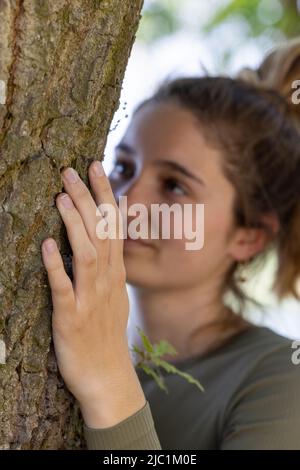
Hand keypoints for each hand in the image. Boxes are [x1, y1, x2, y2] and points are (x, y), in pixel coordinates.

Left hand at [41, 161, 145, 427]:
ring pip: (86, 254)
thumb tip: (108, 243)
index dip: (105, 196)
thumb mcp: (115, 297)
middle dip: (88, 199)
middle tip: (73, 170)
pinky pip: (64, 288)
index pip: (113, 226)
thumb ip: (111, 268)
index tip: (96, 168)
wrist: (109, 378)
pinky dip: (56, 265)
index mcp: (115, 274)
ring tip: (62, 196)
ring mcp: (90, 299)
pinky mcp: (72, 318)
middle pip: (101, 233)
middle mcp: (106, 281)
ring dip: (75, 224)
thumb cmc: (106, 337)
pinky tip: (47, 244)